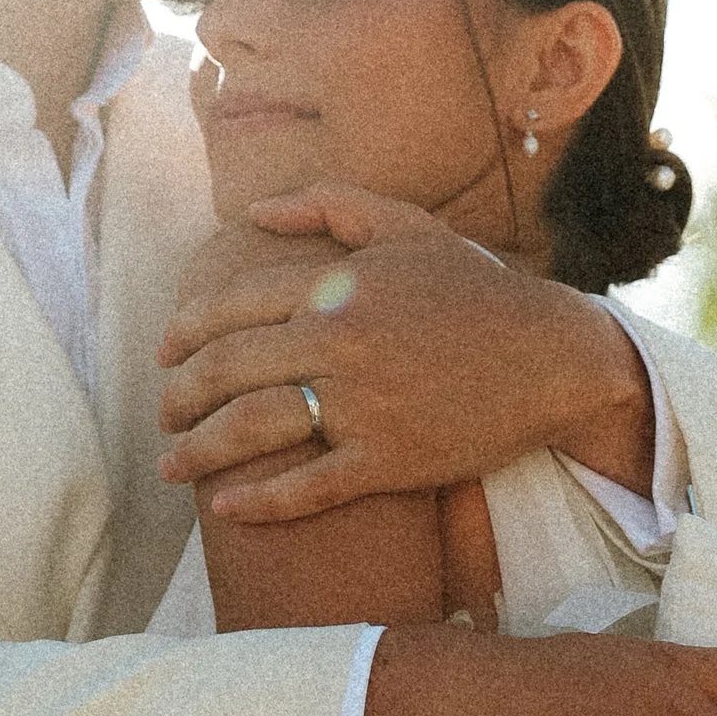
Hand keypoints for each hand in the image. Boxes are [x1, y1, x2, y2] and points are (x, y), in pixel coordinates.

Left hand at [157, 188, 644, 521]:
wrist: (553, 357)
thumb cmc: (476, 291)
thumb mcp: (406, 229)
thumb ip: (328, 207)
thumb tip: (255, 213)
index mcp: (337, 287)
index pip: (231, 308)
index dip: (184, 333)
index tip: (163, 355)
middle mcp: (341, 344)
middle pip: (228, 370)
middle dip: (179, 396)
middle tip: (163, 412)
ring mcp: (364, 406)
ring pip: (254, 430)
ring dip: (198, 450)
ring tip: (170, 465)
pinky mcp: (390, 462)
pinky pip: (307, 488)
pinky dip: (258, 502)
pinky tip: (224, 507)